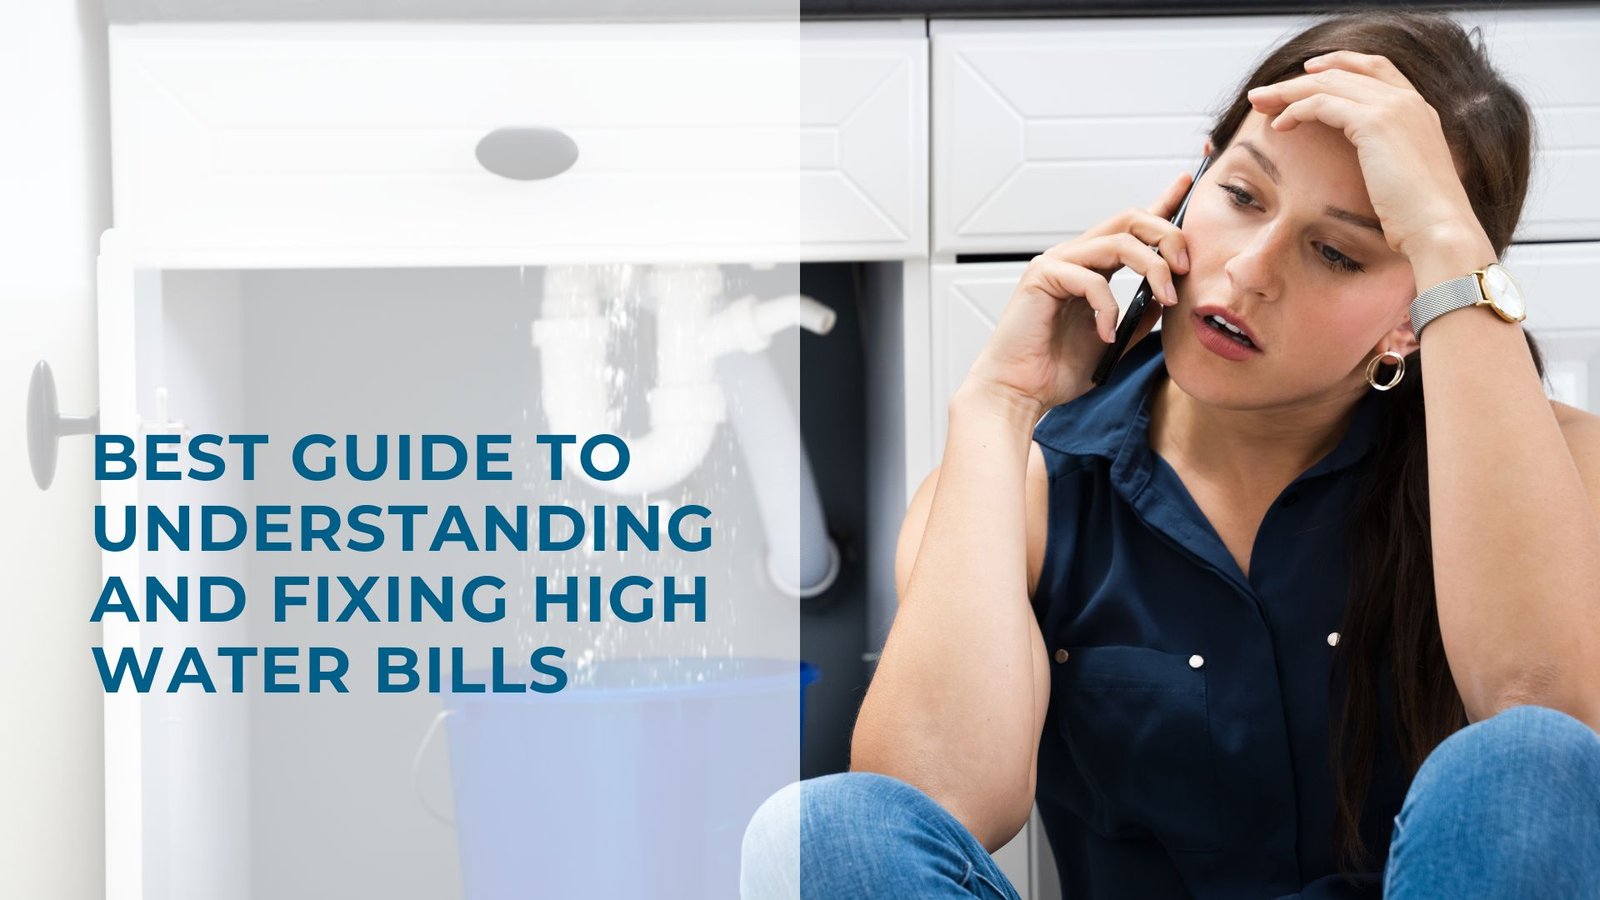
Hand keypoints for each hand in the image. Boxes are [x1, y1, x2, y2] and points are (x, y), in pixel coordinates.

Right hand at [961, 172, 1192, 418]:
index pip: (1131, 228)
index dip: (1162, 203)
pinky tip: (1106, 334)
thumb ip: (1139, 317)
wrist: (1021, 391)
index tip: (1187, 184)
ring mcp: (1057, 263)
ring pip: (1118, 242)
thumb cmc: (1056, 369)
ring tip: (1166, 298)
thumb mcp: (1114, 340)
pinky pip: (1092, 279)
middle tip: (1185, 267)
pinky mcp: (1042, 276)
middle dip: (1167, 235)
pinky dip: (1108, 308)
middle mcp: (1074, 258)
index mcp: (1091, 268)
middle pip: (1130, 219)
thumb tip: (1166, 296)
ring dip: (1152, 267)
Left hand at [1244, 51, 1488, 258]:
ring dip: (1288, 91)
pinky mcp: (1374, 122)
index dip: (1340, 63)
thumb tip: (1371, 165)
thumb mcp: (1406, 177)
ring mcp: (1393, 107)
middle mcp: (1408, 100)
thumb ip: (1390, 157)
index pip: (1376, 67)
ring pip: (1328, 84)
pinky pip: (1322, 104)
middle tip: (1265, 92)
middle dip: (1300, 79)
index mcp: (1419, 109)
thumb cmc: (1420, 217)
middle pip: (1343, 72)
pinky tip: (1279, 126)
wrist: (1439, 228)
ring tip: (1260, 104)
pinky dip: (1296, 110)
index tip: (1308, 71)